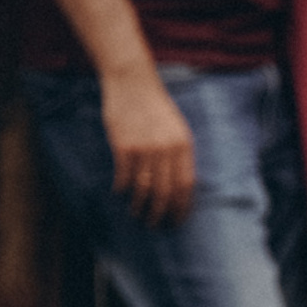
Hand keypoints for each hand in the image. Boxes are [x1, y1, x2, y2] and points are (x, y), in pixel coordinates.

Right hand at [104, 69, 195, 225]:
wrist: (133, 82)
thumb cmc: (155, 106)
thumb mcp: (176, 127)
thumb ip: (179, 153)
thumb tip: (178, 185)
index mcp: (183, 145)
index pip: (186, 185)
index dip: (181, 206)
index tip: (177, 220)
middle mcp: (166, 149)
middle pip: (165, 192)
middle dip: (160, 213)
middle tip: (155, 224)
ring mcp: (144, 148)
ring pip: (143, 188)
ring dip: (140, 205)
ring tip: (137, 213)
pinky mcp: (123, 146)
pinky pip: (124, 176)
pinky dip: (122, 189)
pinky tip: (120, 193)